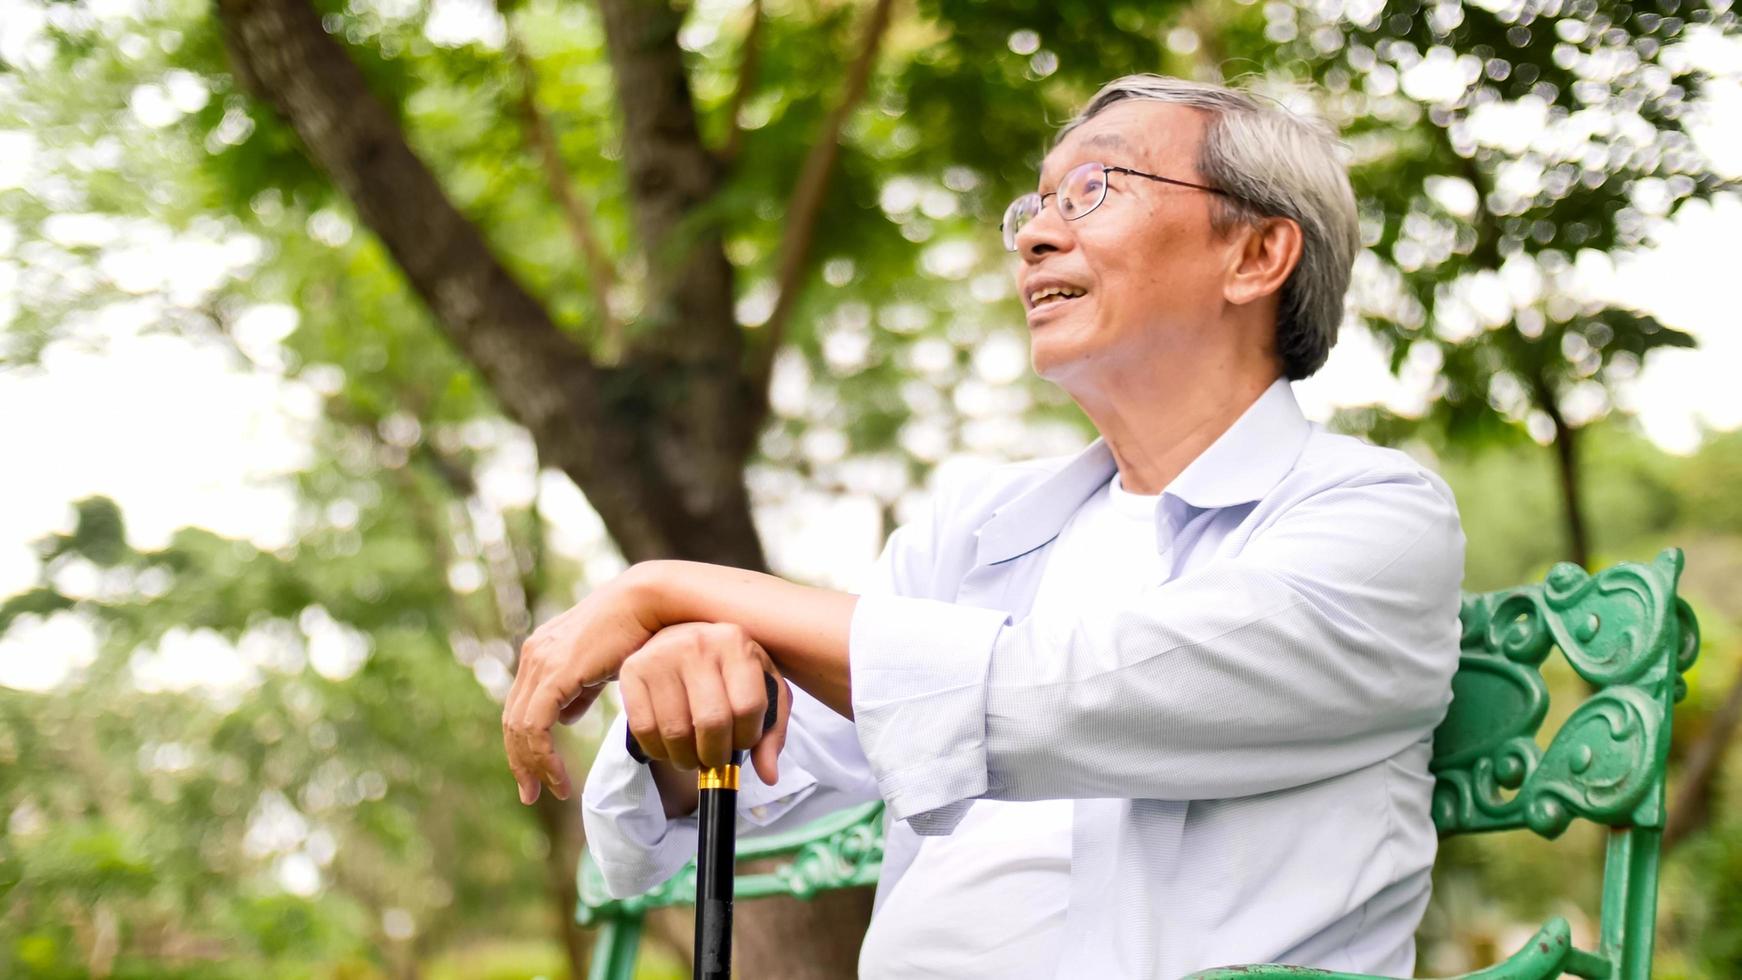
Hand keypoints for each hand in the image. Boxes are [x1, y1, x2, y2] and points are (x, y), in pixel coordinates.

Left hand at [503, 573, 659, 803]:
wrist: (647, 603)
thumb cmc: (636, 630)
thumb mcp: (603, 666)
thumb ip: (581, 690)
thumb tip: (567, 715)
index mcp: (542, 653)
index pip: (522, 708)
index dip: (525, 745)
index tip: (538, 776)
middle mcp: (533, 656)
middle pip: (513, 721)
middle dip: (520, 762)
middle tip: (532, 794)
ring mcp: (540, 663)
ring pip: (519, 728)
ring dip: (531, 765)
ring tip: (549, 791)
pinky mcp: (553, 674)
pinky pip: (535, 726)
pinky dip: (542, 756)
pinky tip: (559, 776)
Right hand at [620, 622, 792, 786]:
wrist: (682, 634)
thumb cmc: (728, 669)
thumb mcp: (762, 688)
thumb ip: (772, 731)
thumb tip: (769, 776)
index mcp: (735, 642)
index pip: (747, 707)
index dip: (748, 738)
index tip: (742, 742)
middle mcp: (697, 643)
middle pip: (712, 722)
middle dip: (716, 755)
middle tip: (715, 758)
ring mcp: (661, 655)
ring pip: (676, 732)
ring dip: (687, 758)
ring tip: (693, 755)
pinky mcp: (632, 670)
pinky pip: (644, 729)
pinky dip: (659, 751)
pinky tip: (669, 746)